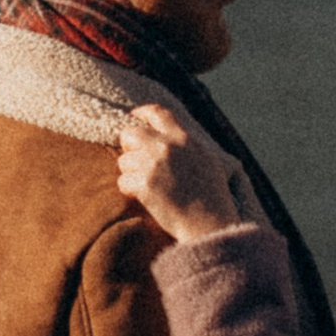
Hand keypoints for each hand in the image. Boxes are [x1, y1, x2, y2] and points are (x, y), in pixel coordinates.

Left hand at [117, 103, 255, 242]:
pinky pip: (123, 182)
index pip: (158, 113)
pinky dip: (129, 191)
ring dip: (130, 174)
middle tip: (135, 161)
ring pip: (123, 161)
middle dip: (128, 147)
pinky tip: (144, 198)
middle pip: (130, 134)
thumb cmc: (212, 196)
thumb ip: (188, 145)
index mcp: (184, 138)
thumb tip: (172, 137)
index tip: (134, 117)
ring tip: (147, 186)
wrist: (209, 222)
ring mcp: (154, 164)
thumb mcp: (207, 160)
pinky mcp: (144, 184)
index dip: (142, 113)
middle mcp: (167, 146)